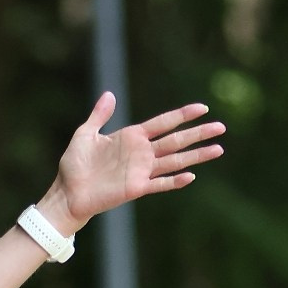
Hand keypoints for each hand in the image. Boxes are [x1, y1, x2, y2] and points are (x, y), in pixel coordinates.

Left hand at [47, 91, 224, 230]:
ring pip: (175, 161)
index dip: (183, 115)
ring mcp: (141, 171)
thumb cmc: (74, 165)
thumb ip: (99, 115)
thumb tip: (110, 94)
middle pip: (176, 140)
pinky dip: (174, 181)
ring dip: (196, 155)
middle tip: (221, 127)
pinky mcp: (135, 188)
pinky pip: (159, 184)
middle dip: (199, 133)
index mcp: (132, 136)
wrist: (66, 193)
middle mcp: (141, 153)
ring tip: (218, 149)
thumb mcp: (85, 134)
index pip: (164, 122)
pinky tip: (191, 176)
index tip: (203, 108)